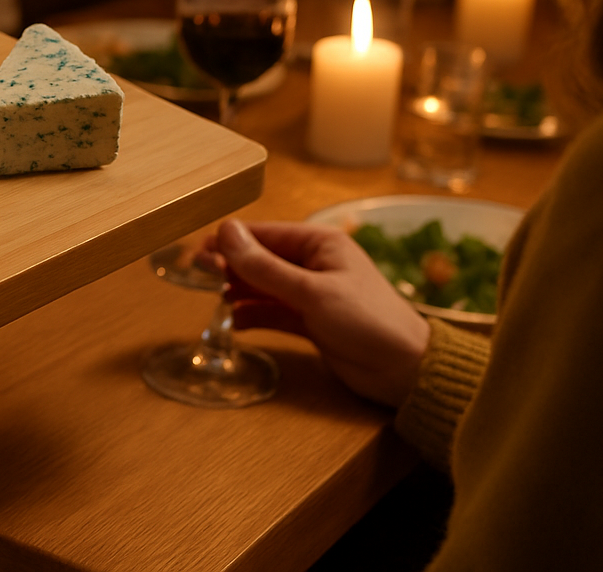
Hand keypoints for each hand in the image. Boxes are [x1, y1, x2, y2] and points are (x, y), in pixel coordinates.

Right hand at [203, 218, 430, 406]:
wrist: (406, 370)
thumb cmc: (366, 320)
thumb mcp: (310, 291)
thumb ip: (264, 266)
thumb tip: (226, 231)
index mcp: (319, 244)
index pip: (264, 234)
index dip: (230, 242)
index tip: (197, 253)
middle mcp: (314, 265)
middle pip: (261, 260)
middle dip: (231, 267)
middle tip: (198, 276)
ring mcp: (312, 295)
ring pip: (264, 287)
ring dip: (240, 292)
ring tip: (215, 300)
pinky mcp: (311, 323)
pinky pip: (273, 313)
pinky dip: (253, 316)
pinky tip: (235, 322)